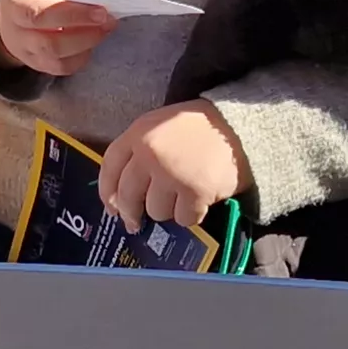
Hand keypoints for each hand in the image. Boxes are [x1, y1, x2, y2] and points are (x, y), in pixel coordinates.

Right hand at [0, 0, 119, 77]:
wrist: (13, 15)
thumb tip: (98, 0)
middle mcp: (14, 10)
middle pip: (40, 16)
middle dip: (77, 16)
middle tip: (104, 15)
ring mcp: (20, 40)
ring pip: (50, 46)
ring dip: (83, 39)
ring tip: (104, 29)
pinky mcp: (31, 61)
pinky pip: (58, 66)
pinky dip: (79, 57)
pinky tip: (91, 45)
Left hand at [100, 100, 249, 227]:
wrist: (239, 127)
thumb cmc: (199, 128)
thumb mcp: (162, 126)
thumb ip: (139, 152)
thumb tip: (120, 198)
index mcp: (139, 133)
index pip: (110, 168)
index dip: (107, 192)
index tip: (112, 207)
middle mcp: (151, 154)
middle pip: (128, 196)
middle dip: (131, 213)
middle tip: (136, 222)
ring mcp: (172, 174)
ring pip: (155, 211)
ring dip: (169, 209)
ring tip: (183, 194)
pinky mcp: (195, 192)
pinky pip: (183, 219)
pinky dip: (192, 214)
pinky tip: (199, 200)